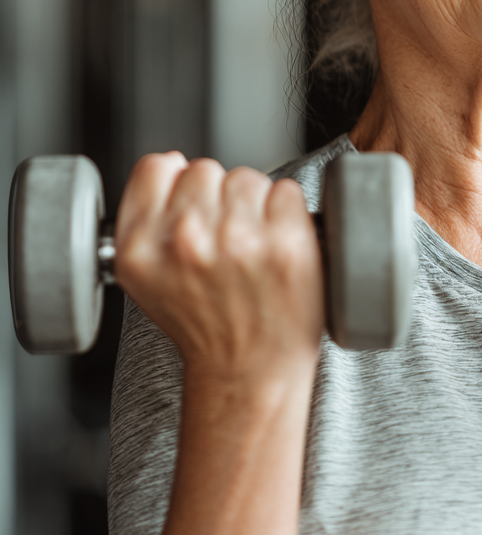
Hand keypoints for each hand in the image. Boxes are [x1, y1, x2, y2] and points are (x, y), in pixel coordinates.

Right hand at [114, 153, 323, 384]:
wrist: (247, 371)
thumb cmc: (205, 325)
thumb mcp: (143, 278)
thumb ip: (147, 220)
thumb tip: (173, 164)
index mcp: (141, 247)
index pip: (158, 166)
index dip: (178, 182)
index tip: (192, 207)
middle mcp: (186, 238)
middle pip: (207, 168)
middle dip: (219, 198)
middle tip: (225, 242)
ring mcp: (239, 238)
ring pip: (248, 178)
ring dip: (255, 205)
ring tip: (251, 248)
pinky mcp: (287, 241)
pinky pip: (287, 191)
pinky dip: (288, 213)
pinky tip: (276, 246)